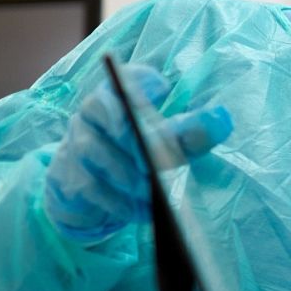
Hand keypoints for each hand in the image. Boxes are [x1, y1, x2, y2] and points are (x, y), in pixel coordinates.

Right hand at [43, 61, 232, 240]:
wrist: (93, 192)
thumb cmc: (138, 157)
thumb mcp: (168, 144)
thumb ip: (191, 133)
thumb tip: (222, 119)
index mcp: (118, 97)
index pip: (124, 78)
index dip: (138, 81)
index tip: (163, 89)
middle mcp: (91, 114)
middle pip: (105, 113)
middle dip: (132, 135)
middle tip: (157, 159)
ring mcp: (75, 143)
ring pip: (92, 151)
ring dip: (125, 173)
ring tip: (153, 192)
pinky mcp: (68, 176)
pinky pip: (88, 186)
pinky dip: (116, 200)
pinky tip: (141, 212)